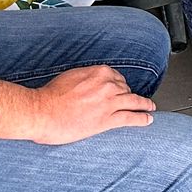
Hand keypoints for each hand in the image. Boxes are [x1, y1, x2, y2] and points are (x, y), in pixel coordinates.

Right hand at [0, 65, 154, 142]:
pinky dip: (142, 118)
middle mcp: (107, 85)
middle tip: (133, 101)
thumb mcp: (70, 77)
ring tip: (150, 107)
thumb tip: (90, 84)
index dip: (120, 85)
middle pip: (125, 89)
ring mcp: (109, 102)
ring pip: (133, 102)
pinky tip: (149, 119)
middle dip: (128, 96)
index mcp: (98, 72)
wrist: (41, 112)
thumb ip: (85, 78)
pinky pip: (131, 118)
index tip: (122, 89)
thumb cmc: (49, 96)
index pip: (117, 77)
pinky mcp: (107, 120)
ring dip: (144, 104)